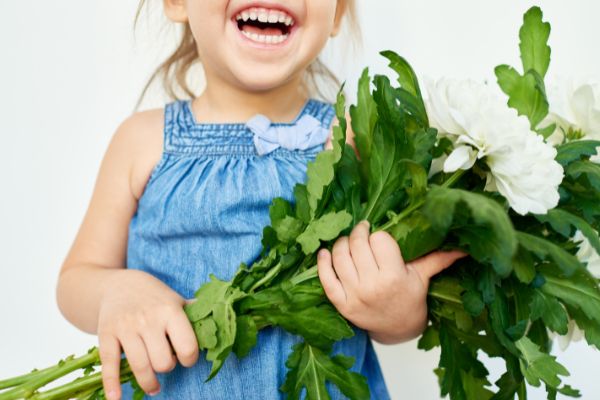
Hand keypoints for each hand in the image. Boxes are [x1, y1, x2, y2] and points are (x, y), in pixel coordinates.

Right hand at [97, 269, 198, 398]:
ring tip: (154, 387)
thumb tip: (222, 324)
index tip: (187, 359)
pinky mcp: (106, 334)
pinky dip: (112, 385)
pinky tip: (116, 398)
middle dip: (168, 368)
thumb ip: (194, 315)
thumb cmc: (154, 297)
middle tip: (166, 364)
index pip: (187, 347)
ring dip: (149, 383)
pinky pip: (110, 365)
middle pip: (163, 362)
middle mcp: (148, 320)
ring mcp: (126, 327)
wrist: (118, 284)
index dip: (190, 359)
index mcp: (170, 311)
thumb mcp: (176, 300)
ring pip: (140, 367)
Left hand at [317, 220, 465, 343]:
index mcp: (394, 277)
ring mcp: (354, 295)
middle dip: (359, 234)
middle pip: (357, 244)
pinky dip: (322, 263)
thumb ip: (438, 258)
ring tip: (349, 242)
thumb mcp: (423, 277)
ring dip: (341, 244)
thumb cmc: (410, 299)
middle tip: (362, 232)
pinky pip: (325, 279)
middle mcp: (372, 286)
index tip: (379, 236)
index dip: (379, 235)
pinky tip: (324, 253)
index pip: (380, 240)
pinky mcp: (341, 304)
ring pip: (339, 257)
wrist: (397, 330)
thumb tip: (464, 245)